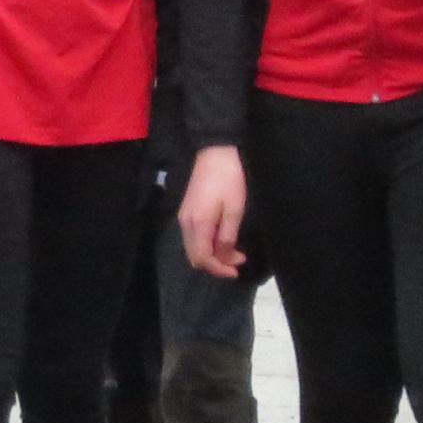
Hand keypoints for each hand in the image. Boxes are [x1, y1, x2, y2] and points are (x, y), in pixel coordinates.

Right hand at [179, 142, 249, 280]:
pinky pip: (193, 238)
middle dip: (216, 265)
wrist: (215, 151)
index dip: (219, 269)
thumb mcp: (234, 209)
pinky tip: (222, 241)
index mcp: (198, 224)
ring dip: (212, 255)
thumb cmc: (228, 179)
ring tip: (234, 253)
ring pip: (194, 248)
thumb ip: (227, 236)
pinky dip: (207, 245)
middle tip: (237, 262)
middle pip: (195, 257)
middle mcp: (186, 223)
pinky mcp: (187, 211)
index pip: (203, 258)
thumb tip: (224, 256)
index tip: (236, 271)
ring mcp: (184, 217)